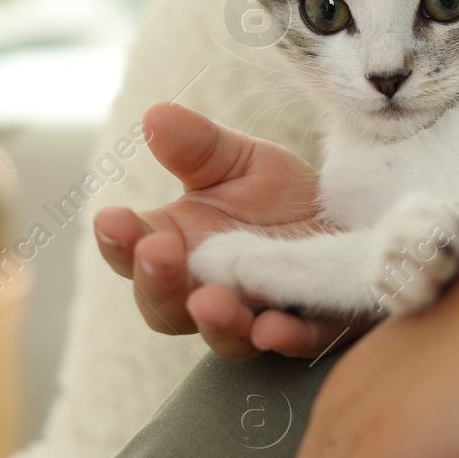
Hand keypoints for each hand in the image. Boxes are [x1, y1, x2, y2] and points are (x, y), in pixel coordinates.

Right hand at [93, 101, 352, 358]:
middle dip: (158, 282)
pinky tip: (272, 329)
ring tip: (209, 301)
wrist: (346, 217)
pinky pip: (297, 342)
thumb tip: (156, 116)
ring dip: (215, 322)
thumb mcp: (239, 160)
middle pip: (164, 306)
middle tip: (158, 253)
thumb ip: (198, 146)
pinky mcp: (312, 328)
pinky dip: (284, 338)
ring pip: (225, 336)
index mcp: (176, 246)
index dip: (118, 240)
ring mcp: (256, 316)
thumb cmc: (277, 195)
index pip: (132, 252)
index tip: (112, 218)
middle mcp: (205, 290)